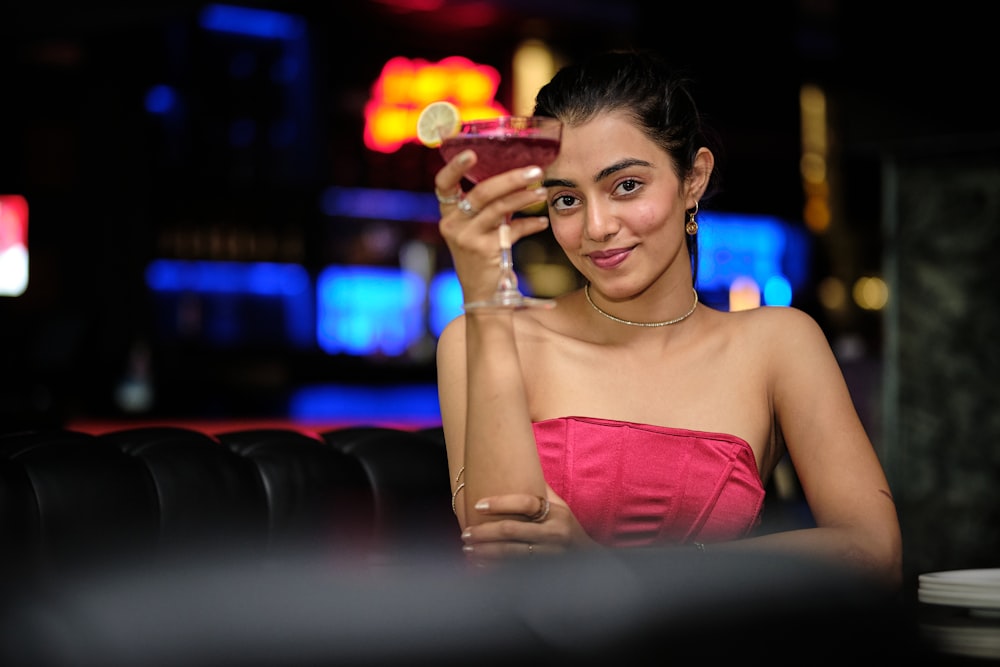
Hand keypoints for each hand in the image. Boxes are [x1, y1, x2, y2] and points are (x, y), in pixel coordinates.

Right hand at [434, 150, 549, 305]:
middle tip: (534, 170)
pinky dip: (530, 225)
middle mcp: (452, 225)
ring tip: (542, 190)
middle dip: (511, 178)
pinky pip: (512, 230)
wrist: (485, 295)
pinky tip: (543, 222)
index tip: (472, 151)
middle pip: (481, 192)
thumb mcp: (479, 228)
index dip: (454, 166)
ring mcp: (467, 238)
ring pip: (499, 208)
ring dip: (524, 198)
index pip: (443, 184)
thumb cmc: (484, 256)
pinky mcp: (484, 251)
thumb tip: (517, 176)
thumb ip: (489, 205)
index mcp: (448, 214)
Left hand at [460, 488, 597, 564]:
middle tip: (466, 533)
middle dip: (485, 532)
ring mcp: (550, 554)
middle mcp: (555, 533)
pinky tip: (481, 565)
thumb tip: (516, 461)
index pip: (526, 503)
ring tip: (468, 548)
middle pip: (513, 530)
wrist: (587, 558)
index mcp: (557, 513)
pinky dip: (496, 567)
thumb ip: (540, 490)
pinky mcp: (545, 571)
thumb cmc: (567, 527)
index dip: (500, 503)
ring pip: (511, 553)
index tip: (477, 505)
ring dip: (486, 551)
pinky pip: (515, 569)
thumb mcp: (560, 507)